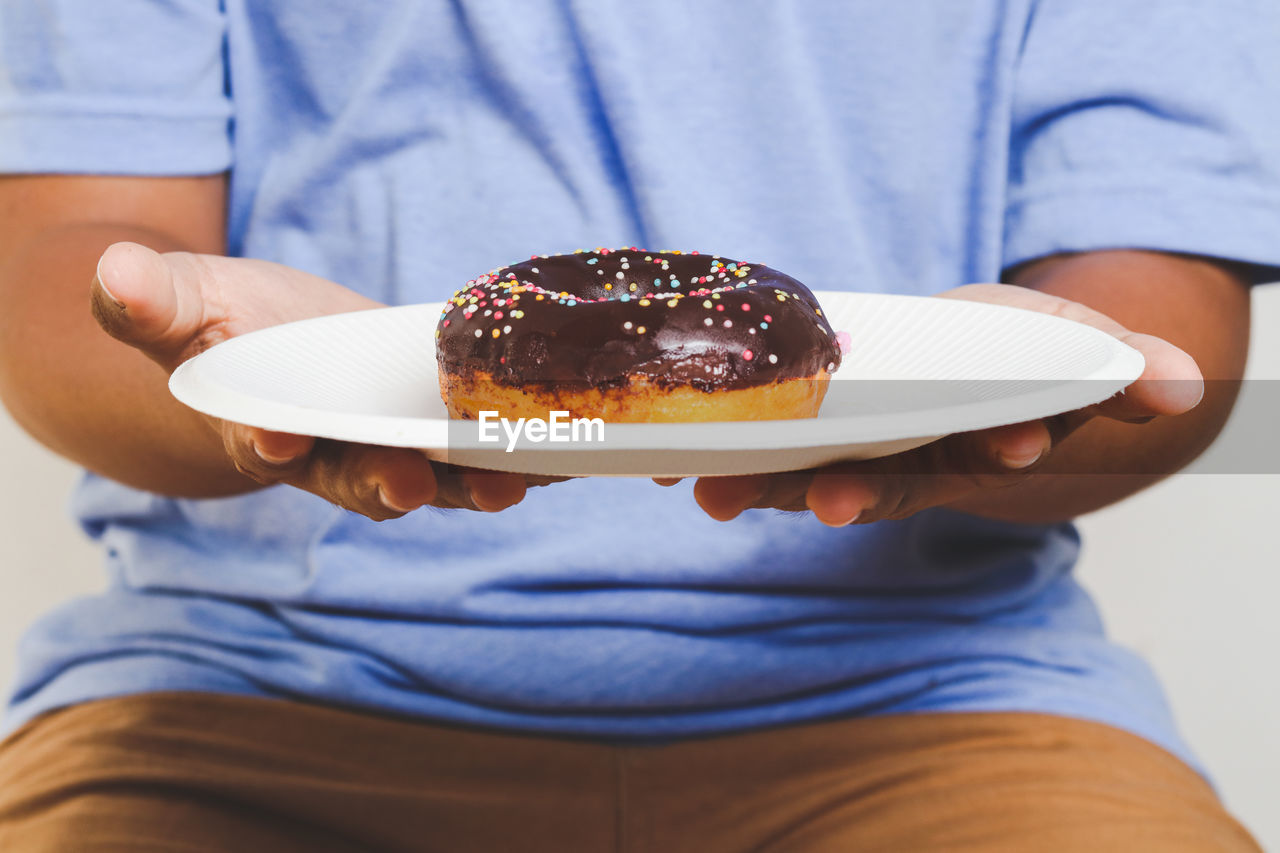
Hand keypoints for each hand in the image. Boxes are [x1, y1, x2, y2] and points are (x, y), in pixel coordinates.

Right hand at [90, 242, 531, 519]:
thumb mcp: (186, 300)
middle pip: (360, 479)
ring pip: (438, 477)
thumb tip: (112, 273)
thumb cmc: (224, 322)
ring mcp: (397, 447)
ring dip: (476, 481)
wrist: (277, 341)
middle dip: (385, 482)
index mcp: (266, 429)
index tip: (281, 432)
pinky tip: (569, 452)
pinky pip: (487, 449)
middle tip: (410, 480)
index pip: (265, 442)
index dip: (273, 440)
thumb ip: (152, 300)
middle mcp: (336, 455)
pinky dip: (525, 454)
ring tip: (519, 476)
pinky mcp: (445, 428)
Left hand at [680, 283, 1204, 526]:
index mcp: (955, 446)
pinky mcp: (804, 421)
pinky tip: (660, 458)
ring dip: (750, 480)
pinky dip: (716, 443)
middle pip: (854, 484)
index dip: (923, 478)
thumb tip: (1185, 386)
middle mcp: (895, 459)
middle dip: (826, 495)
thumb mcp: (1073, 350)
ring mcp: (845, 445)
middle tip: (786, 503)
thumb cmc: (1017, 353)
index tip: (886, 490)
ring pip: (793, 469)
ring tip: (699, 489)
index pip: (941, 472)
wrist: (966, 361)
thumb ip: (1121, 369)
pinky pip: (757, 438)